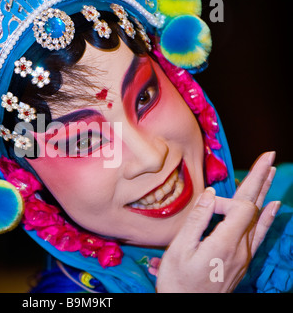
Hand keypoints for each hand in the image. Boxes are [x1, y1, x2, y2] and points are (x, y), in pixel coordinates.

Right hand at [156, 151, 279, 292]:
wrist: (187, 307)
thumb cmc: (177, 280)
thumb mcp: (180, 250)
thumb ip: (197, 220)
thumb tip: (210, 194)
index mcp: (224, 243)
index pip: (239, 207)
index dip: (224, 199)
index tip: (204, 207)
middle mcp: (241, 248)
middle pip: (254, 207)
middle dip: (260, 179)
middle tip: (269, 155)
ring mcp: (244, 255)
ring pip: (258, 217)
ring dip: (264, 192)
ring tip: (272, 171)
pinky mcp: (242, 261)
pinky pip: (259, 233)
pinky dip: (267, 217)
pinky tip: (273, 206)